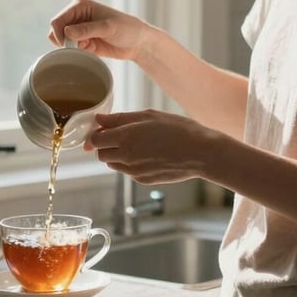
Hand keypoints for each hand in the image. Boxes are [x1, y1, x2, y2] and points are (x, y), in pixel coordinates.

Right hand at [49, 0, 150, 61]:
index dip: (60, 34)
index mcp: (80, 5)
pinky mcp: (82, 41)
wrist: (138, 42)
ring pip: (60, 41)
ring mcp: (78, 29)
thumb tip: (67, 32)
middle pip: (55, 31)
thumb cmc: (127, 29)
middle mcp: (76, 15)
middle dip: (65, 42)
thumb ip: (88, 30)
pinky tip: (91, 50)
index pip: (58, 20)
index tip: (71, 45)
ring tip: (88, 46)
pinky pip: (70, 49)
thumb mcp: (108, 28)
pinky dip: (76, 52)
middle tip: (83, 46)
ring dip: (71, 47)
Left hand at [85, 110, 213, 183]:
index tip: (104, 127)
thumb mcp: (149, 116)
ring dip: (116, 154)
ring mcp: (134, 171)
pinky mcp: (142, 180)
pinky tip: (148, 153)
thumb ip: (121, 118)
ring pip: (113, 163)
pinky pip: (127, 171)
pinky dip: (130, 162)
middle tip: (121, 133)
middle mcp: (126, 156)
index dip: (97, 133)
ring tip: (137, 143)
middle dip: (105, 144)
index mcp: (126, 137)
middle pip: (101, 153)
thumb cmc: (178, 129)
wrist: (200, 153)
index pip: (95, 140)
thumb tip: (99, 119)